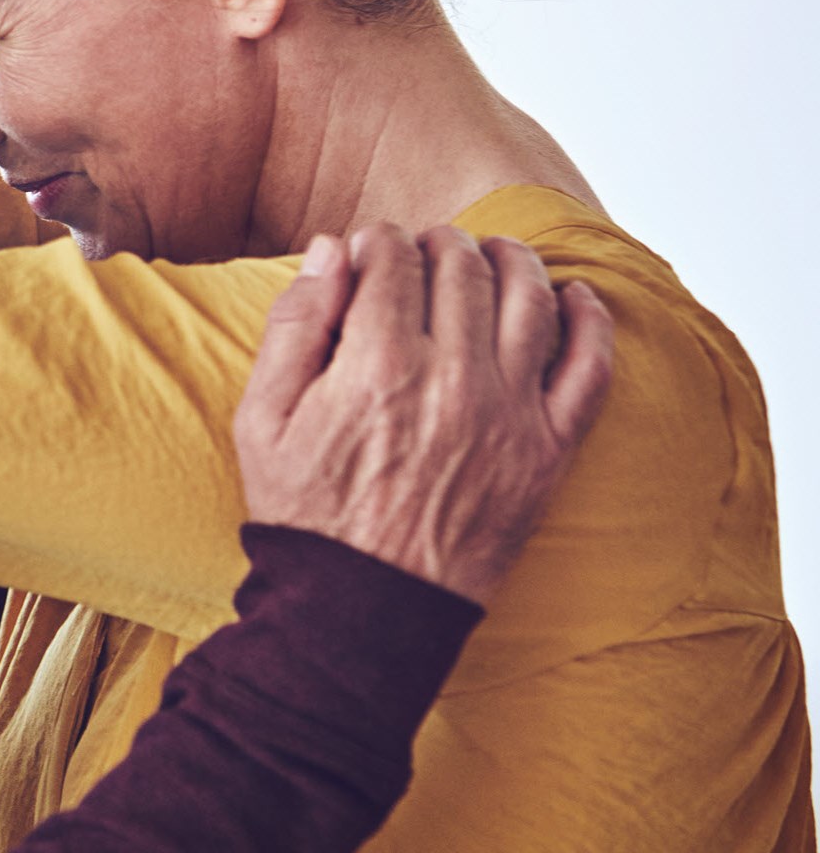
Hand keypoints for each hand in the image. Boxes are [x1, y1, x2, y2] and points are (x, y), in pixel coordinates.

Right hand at [233, 223, 614, 604]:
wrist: (362, 611)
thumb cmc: (306, 514)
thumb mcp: (262, 419)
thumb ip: (294, 326)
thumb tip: (328, 250)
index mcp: (375, 365)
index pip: (390, 257)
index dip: (375, 241)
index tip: (366, 251)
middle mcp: (451, 378)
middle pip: (460, 266)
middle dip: (437, 243)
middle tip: (422, 253)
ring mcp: (510, 413)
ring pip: (529, 297)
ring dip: (510, 259)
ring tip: (490, 256)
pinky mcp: (549, 450)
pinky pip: (590, 366)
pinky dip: (590, 319)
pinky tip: (573, 296)